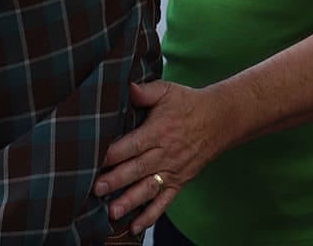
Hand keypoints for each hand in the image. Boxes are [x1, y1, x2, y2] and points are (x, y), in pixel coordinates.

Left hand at [94, 81, 231, 233]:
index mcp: (159, 130)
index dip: (112, 153)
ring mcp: (173, 170)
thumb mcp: (167, 90)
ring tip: (112, 213)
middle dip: (115, 180)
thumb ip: (145, 90)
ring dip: (130, 201)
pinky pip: (164, 202)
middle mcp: (165, 153)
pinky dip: (150, 216)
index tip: (92, 159)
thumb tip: (126, 85)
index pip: (132, 144)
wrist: (220, 120)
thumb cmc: (188, 103)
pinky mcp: (179, 182)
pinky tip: (135, 228)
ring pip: (149, 189)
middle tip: (95, 190)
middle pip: (137, 169)